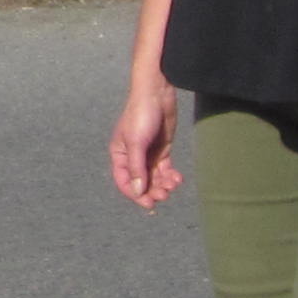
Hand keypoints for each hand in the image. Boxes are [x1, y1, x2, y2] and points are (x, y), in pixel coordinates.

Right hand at [107, 70, 184, 209]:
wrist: (157, 94)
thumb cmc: (141, 115)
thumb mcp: (136, 142)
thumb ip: (137, 167)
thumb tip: (138, 191)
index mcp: (120, 154)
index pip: (124, 181)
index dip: (135, 194)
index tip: (149, 203)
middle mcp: (133, 157)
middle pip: (141, 182)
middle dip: (153, 190)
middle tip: (165, 194)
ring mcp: (148, 154)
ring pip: (155, 177)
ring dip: (164, 184)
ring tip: (174, 184)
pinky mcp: (162, 150)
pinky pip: (165, 169)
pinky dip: (171, 176)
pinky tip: (178, 178)